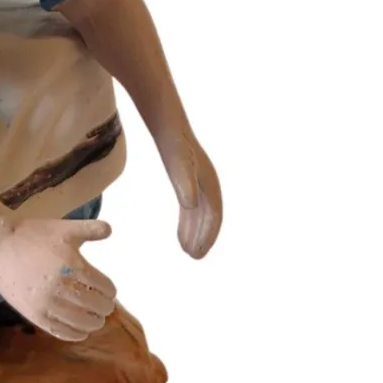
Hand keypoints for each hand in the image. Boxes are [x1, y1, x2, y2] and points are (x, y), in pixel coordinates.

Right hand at [0, 218, 116, 341]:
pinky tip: (80, 332)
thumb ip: (89, 229)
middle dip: (104, 307)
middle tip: (102, 305)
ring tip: (94, 319)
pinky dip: (75, 334)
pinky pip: (61, 331)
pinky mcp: (33, 314)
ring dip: (93, 322)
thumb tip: (109, 230)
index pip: (105, 288)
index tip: (106, 291)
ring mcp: (47, 304)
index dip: (109, 291)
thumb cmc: (31, 234)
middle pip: (97, 307)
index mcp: (73, 266)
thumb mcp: (63, 227)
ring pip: (82, 323)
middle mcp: (62, 288)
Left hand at [160, 129, 222, 258]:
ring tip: (187, 251)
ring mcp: (199, 184)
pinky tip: (180, 235)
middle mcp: (209, 186)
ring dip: (195, 232)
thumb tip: (190, 206)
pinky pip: (192, 209)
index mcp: (211, 185)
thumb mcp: (178, 164)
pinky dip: (187, 223)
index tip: (198, 254)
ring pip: (200, 215)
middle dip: (203, 238)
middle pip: (209, 218)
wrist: (169, 125)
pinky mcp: (189, 182)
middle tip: (193, 257)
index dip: (208, 236)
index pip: (214, 217)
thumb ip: (184, 183)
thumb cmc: (174, 145)